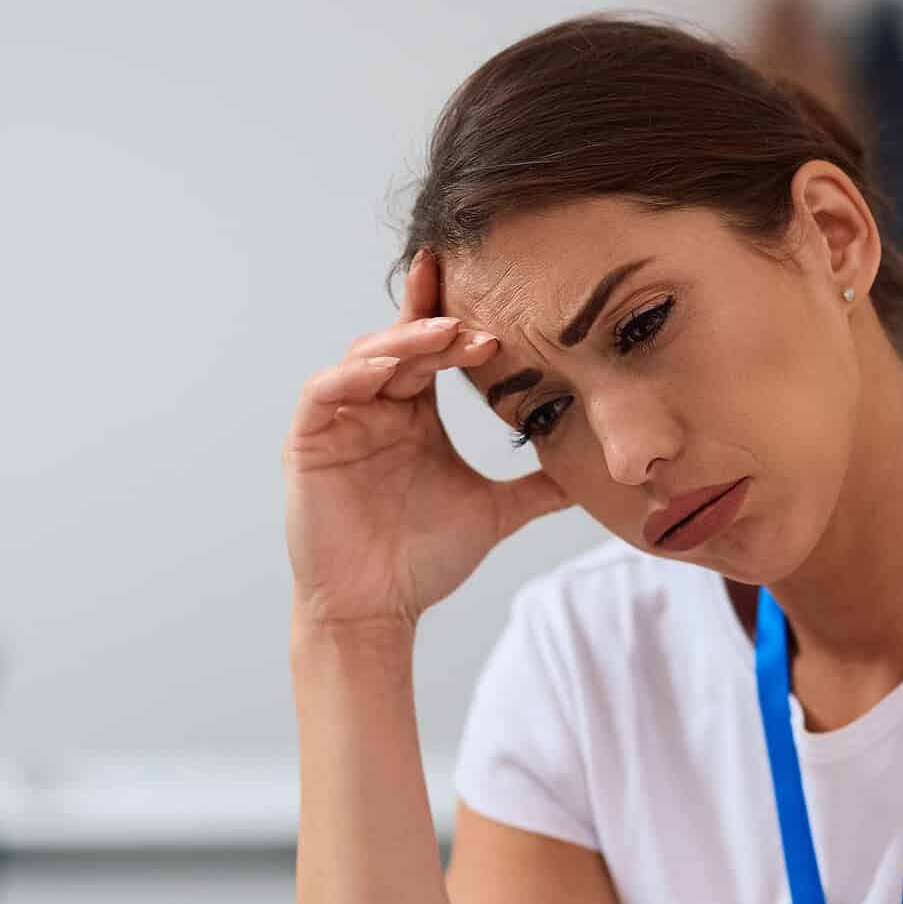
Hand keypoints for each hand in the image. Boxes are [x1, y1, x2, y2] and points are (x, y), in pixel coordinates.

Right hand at [283, 249, 570, 632]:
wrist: (378, 610)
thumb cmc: (424, 562)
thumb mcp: (495, 513)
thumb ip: (537, 488)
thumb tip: (593, 475)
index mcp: (414, 415)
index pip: (431, 350)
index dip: (450, 316)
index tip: (491, 292)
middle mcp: (376, 409)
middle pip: (402, 345)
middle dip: (436, 325)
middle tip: (478, 320)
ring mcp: (341, 422)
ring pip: (364, 357)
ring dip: (402, 341)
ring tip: (445, 334)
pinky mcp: (309, 442)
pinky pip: (324, 392)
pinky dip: (352, 375)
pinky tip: (386, 370)